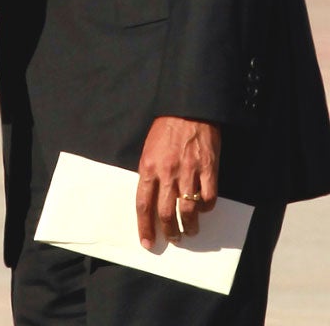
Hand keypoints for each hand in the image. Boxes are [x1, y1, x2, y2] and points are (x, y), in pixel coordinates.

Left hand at [136, 115, 220, 248]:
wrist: (188, 109)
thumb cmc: (166, 128)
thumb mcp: (149, 149)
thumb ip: (150, 173)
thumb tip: (153, 199)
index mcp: (148, 167)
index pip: (143, 204)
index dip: (145, 227)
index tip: (147, 242)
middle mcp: (167, 173)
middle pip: (166, 212)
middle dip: (169, 231)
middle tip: (174, 238)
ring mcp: (189, 172)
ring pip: (188, 210)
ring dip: (189, 226)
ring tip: (190, 230)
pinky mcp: (208, 169)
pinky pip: (208, 198)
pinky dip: (206, 208)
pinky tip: (204, 209)